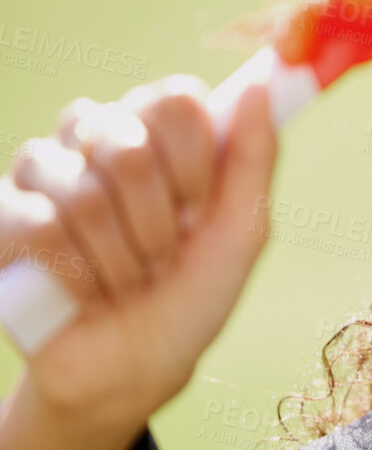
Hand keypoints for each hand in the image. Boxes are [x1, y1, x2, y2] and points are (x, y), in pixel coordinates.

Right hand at [0, 74, 277, 438]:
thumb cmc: (193, 293)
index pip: (174, 99)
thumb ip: (255, 155)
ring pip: (83, 194)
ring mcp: (44, 173)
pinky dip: (77, 276)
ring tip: (128, 280)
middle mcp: (96, 137)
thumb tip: (266, 81)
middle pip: (127, 147)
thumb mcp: (242, 230)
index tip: (198, 207)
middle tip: (163, 254)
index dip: (192, 161)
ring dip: (121, 258)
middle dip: (157, 222)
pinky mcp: (2, 217)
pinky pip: (38, 227)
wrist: (135, 369)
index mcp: (157, 131)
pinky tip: (85, 294)